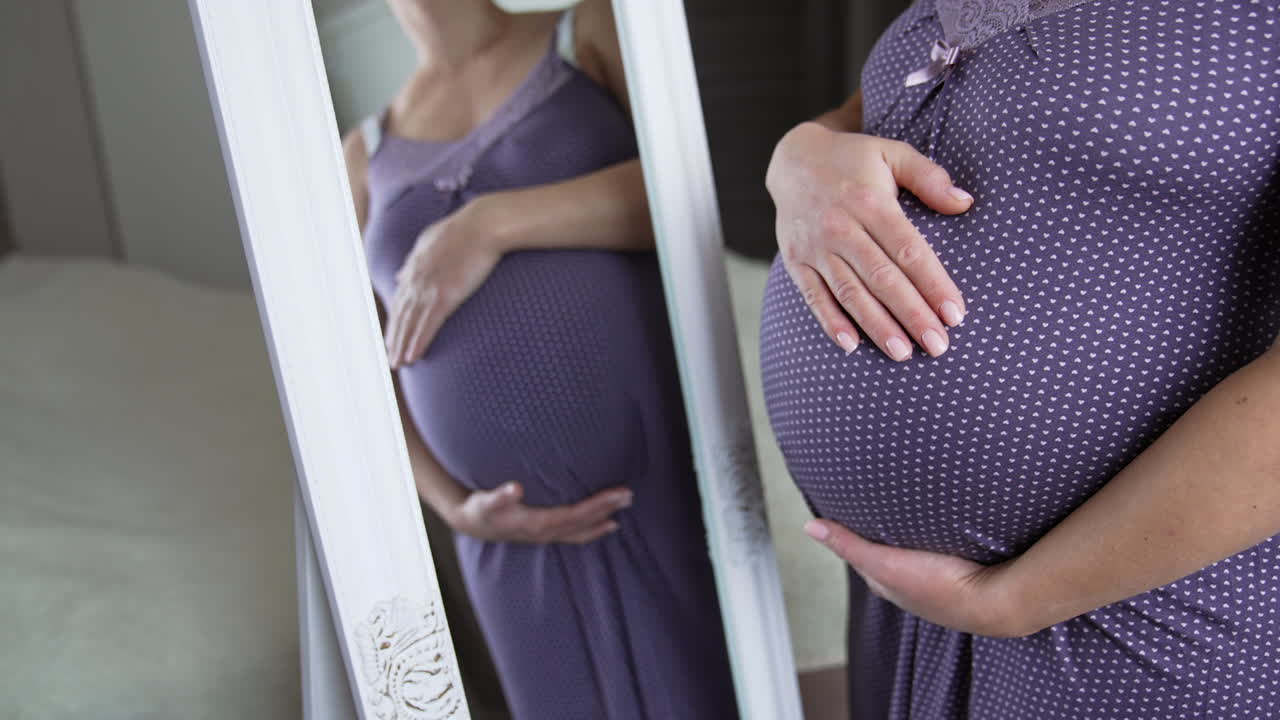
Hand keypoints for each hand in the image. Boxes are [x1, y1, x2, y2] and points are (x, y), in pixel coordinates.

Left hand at [384, 198, 502, 367]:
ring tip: (398, 363)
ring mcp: (428, 289)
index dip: (396, 320)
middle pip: (400, 315)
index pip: (401, 299)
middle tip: (391, 357)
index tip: (393, 335)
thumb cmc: (465, 228)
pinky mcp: (444, 297)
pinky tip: (413, 357)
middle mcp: (416, 280)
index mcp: (414, 266)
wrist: (482, 225)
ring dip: (402, 346)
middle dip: (394, 338)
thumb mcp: (431, 240)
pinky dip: (418, 343)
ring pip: (409, 324)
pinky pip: (427, 326)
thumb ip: (414, 258)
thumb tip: (400, 273)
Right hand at [447, 481, 633, 543]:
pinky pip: (574, 534)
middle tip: (629, 496)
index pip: (575, 514)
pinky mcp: (545, 532)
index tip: (617, 494)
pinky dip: (592, 529)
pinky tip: (606, 524)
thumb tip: (515, 488)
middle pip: (583, 522)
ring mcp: (546, 535)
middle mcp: (545, 532)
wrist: (472, 523)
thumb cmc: (480, 509)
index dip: (597, 505)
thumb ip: (499, 496)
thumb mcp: (484, 502)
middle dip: (607, 509)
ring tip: (624, 510)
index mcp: (536, 524)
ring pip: (581, 530)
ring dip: (603, 520)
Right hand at [766, 122, 973, 359]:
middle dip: (911, 315)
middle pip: (881, 278)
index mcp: (870, 202)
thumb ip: (929, 177)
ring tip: (902, 353)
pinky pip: (813, 296)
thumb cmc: (852, 160)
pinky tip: (852, 346)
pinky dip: (831, 322)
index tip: (955, 314)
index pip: (908, 250)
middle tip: (938, 346)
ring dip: (876, 325)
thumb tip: (965, 203)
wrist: (792, 161)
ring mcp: (815, 247)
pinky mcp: (797, 261)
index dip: (933, 284)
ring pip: (850, 292)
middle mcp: (841, 227)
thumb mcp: (893, 153)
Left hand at [804, 518, 1030, 637]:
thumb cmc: (939, 587)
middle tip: (874, 500)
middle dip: (879, 532)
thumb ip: (849, 544)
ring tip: (907, 505)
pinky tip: (942, 521)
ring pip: (914, 552)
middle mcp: (909, 586)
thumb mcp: (884, 563)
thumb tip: (809, 526)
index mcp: (887, 585)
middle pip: (887, 553)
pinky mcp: (962, 570)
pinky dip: (933, 535)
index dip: (850, 533)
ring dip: (909, 533)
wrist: (998, 600)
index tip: (844, 507)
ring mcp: (938, 580)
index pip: (860, 555)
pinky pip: (940, 548)